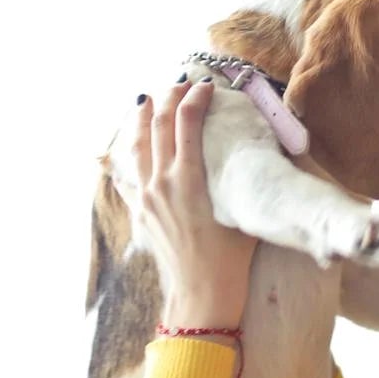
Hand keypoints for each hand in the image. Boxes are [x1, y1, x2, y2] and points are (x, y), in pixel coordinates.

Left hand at [129, 78, 257, 326]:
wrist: (201, 293)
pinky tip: (126, 151)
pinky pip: (127, 178)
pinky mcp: (140, 214)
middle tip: (177, 84)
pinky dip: (127, 158)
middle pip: (158, 126)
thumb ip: (238, 181)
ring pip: (136, 147)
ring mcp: (146, 198)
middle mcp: (162, 182)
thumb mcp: (241, 211)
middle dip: (167, 99)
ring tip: (144, 101)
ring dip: (140, 120)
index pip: (186, 122)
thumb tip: (252, 157)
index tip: (203, 86)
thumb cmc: (230, 258)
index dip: (194, 98)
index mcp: (189, 178)